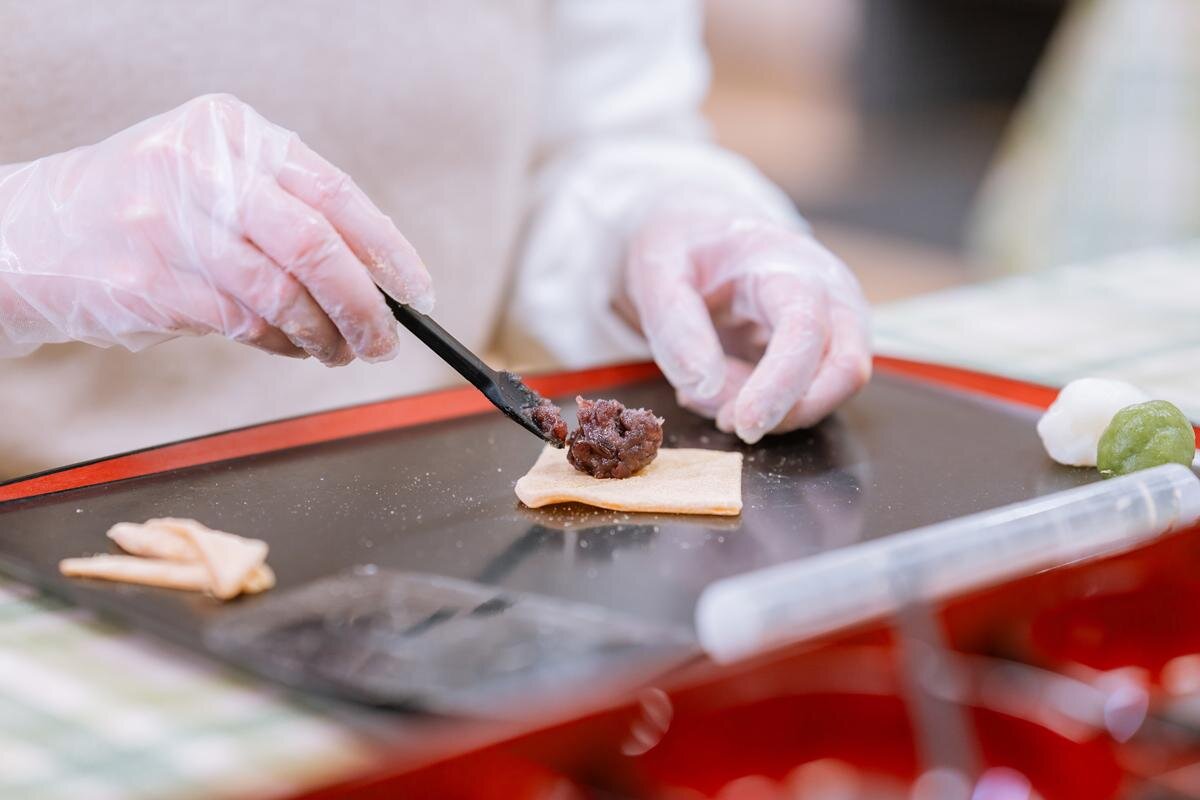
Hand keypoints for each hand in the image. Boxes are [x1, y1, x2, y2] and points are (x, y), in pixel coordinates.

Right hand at [0, 94, 431, 362]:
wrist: (31, 235)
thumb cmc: (146, 210)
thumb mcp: (214, 178)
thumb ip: (289, 210)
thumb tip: (380, 276)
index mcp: (234, 132)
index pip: (336, 194)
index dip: (388, 251)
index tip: (416, 293)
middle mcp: (205, 169)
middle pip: (318, 246)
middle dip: (366, 306)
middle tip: (386, 341)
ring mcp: (173, 225)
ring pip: (284, 295)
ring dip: (324, 336)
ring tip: (338, 351)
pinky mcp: (152, 283)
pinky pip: (245, 325)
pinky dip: (281, 344)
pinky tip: (290, 347)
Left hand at [624, 208, 869, 442]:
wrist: (703, 234)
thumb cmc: (684, 248)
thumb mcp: (657, 270)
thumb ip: (675, 323)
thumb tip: (705, 385)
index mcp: (790, 265)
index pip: (806, 329)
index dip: (780, 384)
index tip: (743, 423)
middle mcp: (831, 296)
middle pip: (845, 371)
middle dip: (787, 412)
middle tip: (724, 420)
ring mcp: (835, 327)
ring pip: (826, 394)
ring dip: (766, 413)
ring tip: (701, 390)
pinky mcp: (824, 356)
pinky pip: (806, 399)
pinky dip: (762, 409)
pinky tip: (716, 390)